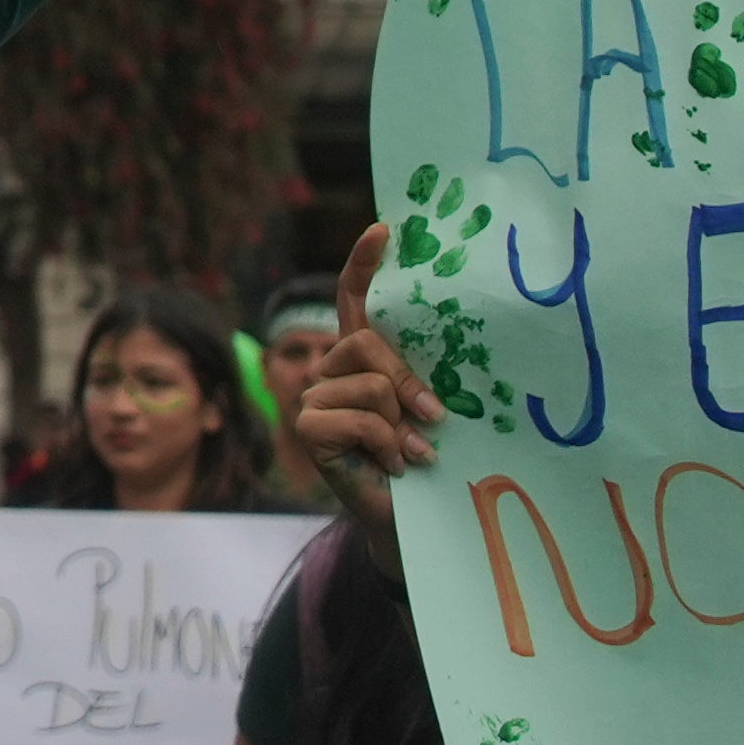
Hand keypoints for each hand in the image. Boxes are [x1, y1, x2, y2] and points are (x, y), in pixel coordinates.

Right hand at [295, 222, 437, 527]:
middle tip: (434, 419)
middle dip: (407, 382)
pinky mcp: (309, 426)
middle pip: (365, 343)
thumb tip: (434, 392)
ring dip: (400, 424)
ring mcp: (315, 398)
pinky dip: (386, 444)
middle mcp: (332, 371)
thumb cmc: (419, 458)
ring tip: (409, 452)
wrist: (406, 515)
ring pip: (370, 384)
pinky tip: (391, 465)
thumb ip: (421, 381)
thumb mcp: (425, 410)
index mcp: (361, 358)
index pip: (352, 300)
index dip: (363, 264)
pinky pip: (361, 418)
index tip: (384, 229)